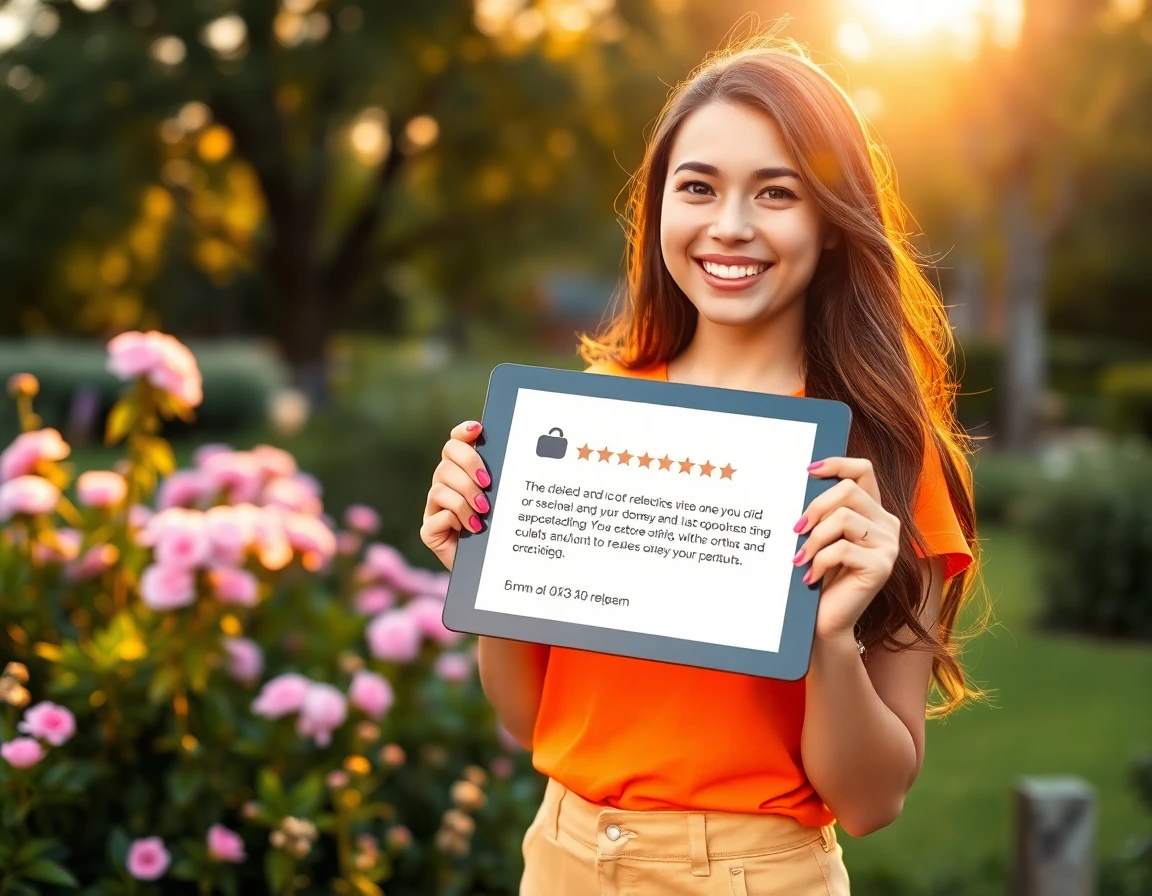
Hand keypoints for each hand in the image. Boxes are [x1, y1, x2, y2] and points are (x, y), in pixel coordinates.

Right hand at [420, 421, 491, 571]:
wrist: (490, 570)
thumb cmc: (499, 533)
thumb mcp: (504, 503)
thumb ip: (502, 481)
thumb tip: (515, 457)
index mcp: (462, 473)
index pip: (455, 443)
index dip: (463, 433)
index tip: (478, 431)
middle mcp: (444, 486)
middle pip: (447, 459)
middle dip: (468, 467)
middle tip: (487, 484)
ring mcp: (434, 508)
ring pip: (440, 487)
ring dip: (465, 498)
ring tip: (483, 513)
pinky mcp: (429, 531)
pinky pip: (436, 516)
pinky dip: (455, 519)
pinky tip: (472, 528)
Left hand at [792, 457, 899, 643]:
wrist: (827, 620)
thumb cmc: (820, 575)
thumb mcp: (822, 537)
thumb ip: (824, 511)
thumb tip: (804, 479)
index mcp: (873, 511)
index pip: (863, 470)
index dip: (838, 463)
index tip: (808, 471)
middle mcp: (887, 524)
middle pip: (850, 490)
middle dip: (816, 506)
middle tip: (796, 529)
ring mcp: (889, 546)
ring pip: (844, 518)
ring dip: (815, 539)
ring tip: (800, 558)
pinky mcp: (883, 566)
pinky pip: (842, 549)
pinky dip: (819, 561)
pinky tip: (810, 576)